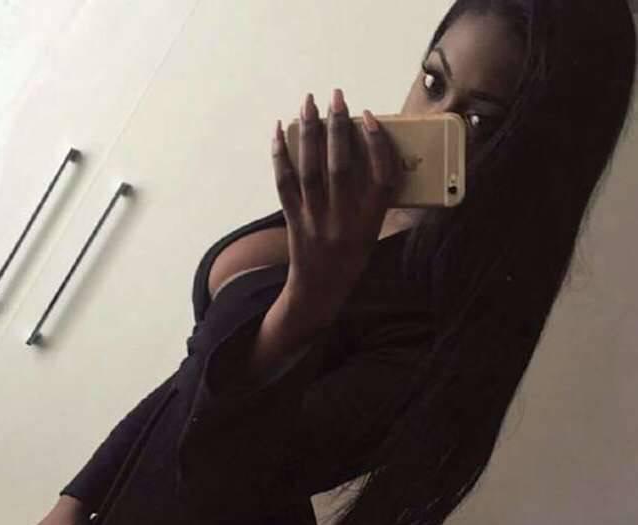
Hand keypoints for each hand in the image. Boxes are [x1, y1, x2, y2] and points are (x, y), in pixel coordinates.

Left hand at [272, 89, 401, 305]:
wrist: (319, 291)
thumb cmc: (351, 258)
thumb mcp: (373, 232)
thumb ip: (374, 197)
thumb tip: (370, 150)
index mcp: (370, 223)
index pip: (380, 178)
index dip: (377, 145)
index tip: (369, 118)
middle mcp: (343, 221)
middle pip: (341, 167)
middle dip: (338, 127)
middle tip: (336, 97)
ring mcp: (314, 221)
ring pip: (311, 170)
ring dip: (308, 133)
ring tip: (308, 103)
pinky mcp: (293, 220)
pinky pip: (284, 183)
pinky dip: (280, 156)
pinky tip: (279, 131)